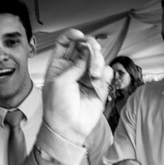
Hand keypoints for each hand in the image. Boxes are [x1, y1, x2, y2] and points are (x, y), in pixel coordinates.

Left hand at [42, 29, 111, 144]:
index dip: (72, 36)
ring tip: (94, 74)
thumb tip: (86, 49)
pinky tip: (98, 80)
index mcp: (59, 65)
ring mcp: (86, 77)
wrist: (68, 128)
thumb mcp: (60, 81)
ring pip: (97, 58)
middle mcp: (73, 69)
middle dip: (90, 46)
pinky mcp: (98, 86)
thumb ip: (75, 63)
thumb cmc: (57, 108)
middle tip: (93, 49)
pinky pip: (106, 72)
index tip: (80, 35)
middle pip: (84, 47)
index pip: (65, 43)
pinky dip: (104, 73)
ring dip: (98, 62)